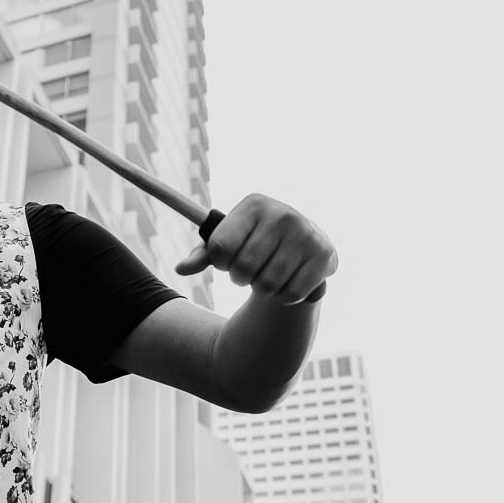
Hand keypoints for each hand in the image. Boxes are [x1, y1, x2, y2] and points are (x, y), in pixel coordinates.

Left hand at [174, 194, 336, 304]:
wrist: (304, 244)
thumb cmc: (256, 242)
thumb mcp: (229, 241)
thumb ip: (203, 254)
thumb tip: (180, 269)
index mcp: (254, 204)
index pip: (219, 248)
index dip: (220, 263)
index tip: (228, 259)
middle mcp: (282, 213)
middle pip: (242, 269)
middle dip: (241, 278)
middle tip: (250, 270)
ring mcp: (305, 233)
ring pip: (267, 285)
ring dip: (262, 290)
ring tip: (268, 275)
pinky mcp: (323, 255)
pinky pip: (291, 294)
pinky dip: (284, 298)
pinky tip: (288, 282)